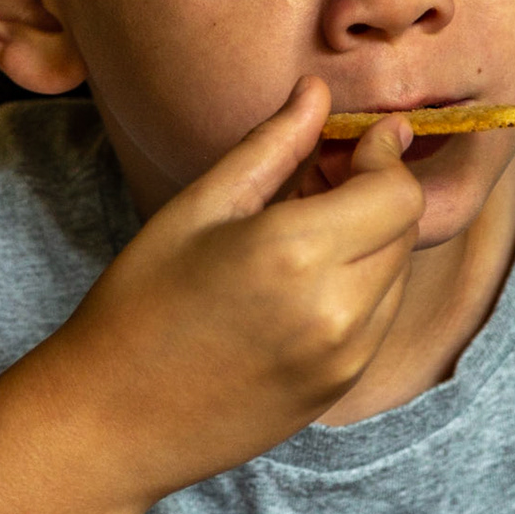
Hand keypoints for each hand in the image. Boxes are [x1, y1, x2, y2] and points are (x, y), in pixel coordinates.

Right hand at [56, 75, 422, 499]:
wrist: (110, 421)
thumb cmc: (139, 303)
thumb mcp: (199, 207)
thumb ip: (272, 144)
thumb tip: (318, 92)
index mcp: (296, 252)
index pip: (398, 193)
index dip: (387, 158)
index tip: (364, 138)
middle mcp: (336, 310)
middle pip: (404, 231)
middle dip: (378, 195)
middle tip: (325, 178)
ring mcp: (344, 358)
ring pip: (396, 275)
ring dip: (372, 242)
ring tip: (307, 231)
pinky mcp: (339, 388)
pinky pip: (378, 319)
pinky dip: (361, 287)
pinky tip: (303, 282)